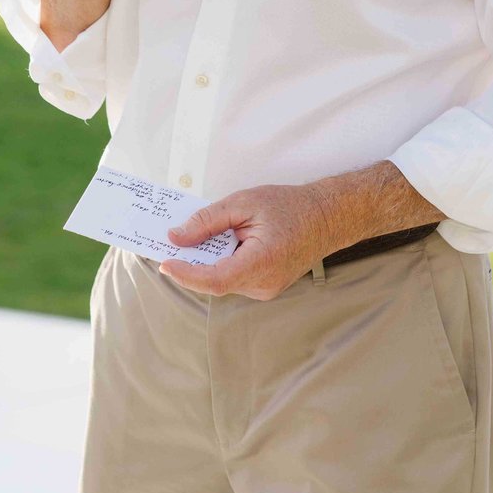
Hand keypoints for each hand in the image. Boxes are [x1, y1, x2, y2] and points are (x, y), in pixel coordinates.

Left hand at [158, 183, 344, 300]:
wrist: (326, 218)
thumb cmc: (290, 206)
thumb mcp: (244, 202)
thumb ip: (207, 220)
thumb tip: (176, 237)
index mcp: (262, 261)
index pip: (215, 280)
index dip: (186, 274)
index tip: (166, 262)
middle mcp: (264, 283)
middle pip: (215, 281)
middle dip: (192, 264)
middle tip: (173, 242)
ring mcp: (266, 290)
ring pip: (223, 281)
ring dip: (208, 263)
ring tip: (204, 238)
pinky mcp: (266, 288)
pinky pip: (235, 279)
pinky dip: (222, 264)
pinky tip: (223, 245)